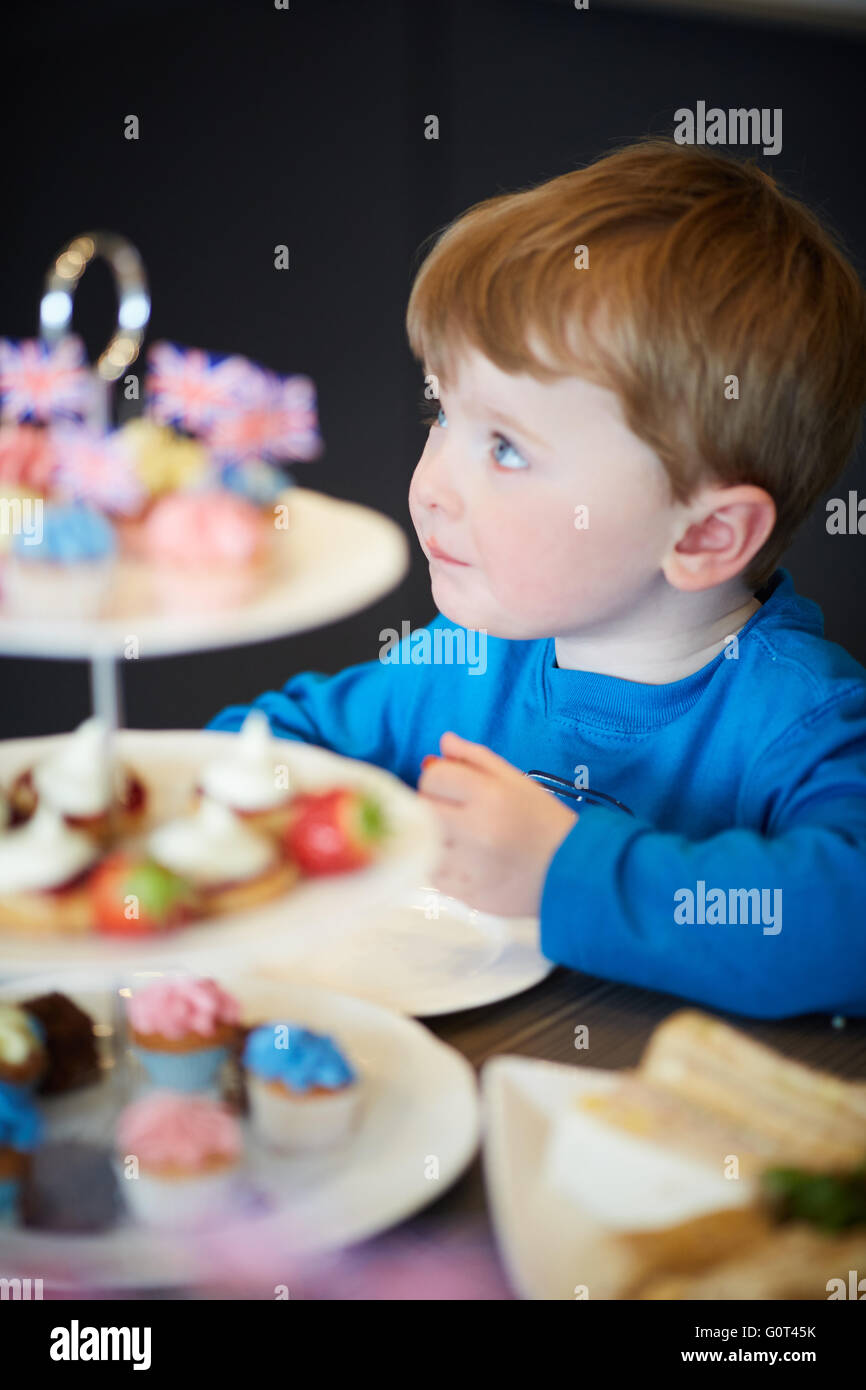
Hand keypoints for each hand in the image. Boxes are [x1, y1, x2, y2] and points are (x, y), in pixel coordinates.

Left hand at [417, 731, 578, 915]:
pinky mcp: (466, 894)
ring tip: (462, 838)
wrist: (572, 871)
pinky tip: (467, 861)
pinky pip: (434, 874)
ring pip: (424, 843)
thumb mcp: (517, 781)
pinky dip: (444, 866)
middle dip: (433, 806)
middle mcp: (476, 831)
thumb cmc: (543, 821)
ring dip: (436, 837)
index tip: (451, 787)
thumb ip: (476, 758)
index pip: (433, 778)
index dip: (438, 779)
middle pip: (422, 809)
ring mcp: (469, 867)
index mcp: (490, 796)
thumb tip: (443, 741)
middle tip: (454, 812)